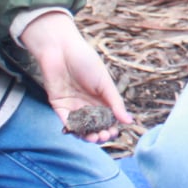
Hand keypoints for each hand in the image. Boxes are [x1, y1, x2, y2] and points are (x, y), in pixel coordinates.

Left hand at [19, 10, 132, 143]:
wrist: (61, 49)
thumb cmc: (85, 61)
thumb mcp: (105, 83)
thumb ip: (115, 103)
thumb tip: (129, 121)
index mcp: (101, 98)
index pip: (108, 118)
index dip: (111, 127)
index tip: (115, 132)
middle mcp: (87, 103)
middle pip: (95, 126)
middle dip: (100, 133)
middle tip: (104, 136)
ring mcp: (72, 105)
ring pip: (81, 127)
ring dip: (88, 135)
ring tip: (94, 138)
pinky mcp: (59, 105)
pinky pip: (66, 121)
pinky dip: (73, 129)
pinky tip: (81, 132)